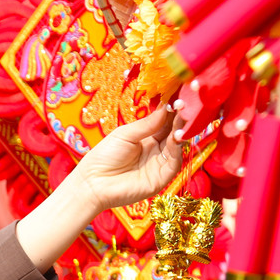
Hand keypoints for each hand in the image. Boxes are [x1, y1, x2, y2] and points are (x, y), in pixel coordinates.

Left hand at [14, 106, 185, 270]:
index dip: (172, 109)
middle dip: (180, 117)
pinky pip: (174, 161)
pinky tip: (177, 135)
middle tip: (185, 104)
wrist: (93, 183)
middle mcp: (156, 149)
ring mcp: (160, 164)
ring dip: (182, 130)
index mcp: (147, 137)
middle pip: (174, 131)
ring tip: (183, 116)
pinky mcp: (162, 178)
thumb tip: (167, 106)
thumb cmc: (104, 156)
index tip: (179, 96)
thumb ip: (148, 123)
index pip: (165, 121)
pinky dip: (177, 147)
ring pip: (177, 145)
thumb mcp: (126, 134)